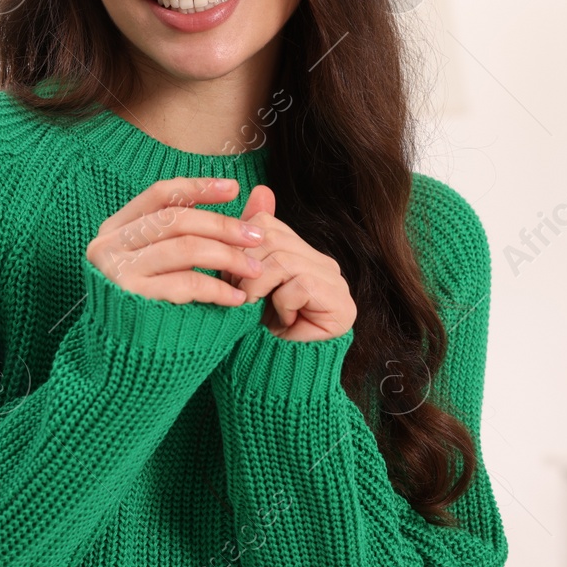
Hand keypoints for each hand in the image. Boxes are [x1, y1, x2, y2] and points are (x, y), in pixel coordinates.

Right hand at [86, 177, 266, 305]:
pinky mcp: (132, 298)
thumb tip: (258, 194)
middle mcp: (108, 245)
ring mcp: (116, 271)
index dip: (198, 188)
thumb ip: (203, 228)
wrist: (125, 363)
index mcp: (116, 228)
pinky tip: (237, 298)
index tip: (235, 190)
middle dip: (223, 226)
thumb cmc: (154, 306)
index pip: (159, 195)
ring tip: (254, 268)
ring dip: (228, 257)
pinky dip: (217, 289)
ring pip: (185, 248)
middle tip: (257, 236)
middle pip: (176, 220)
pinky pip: (186, 283)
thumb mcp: (169, 260)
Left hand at [220, 184, 356, 341]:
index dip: (238, 248)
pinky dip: (280, 304)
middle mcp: (321, 260)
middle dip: (243, 268)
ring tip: (253, 309)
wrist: (274, 376)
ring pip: (282, 260)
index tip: (227, 276)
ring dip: (257, 288)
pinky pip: (298, 285)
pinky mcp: (339, 301)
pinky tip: (282, 322)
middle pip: (272, 239)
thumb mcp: (246, 281)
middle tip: (236, 296)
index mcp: (300, 252)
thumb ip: (250, 242)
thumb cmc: (257, 332)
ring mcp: (334, 279)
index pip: (265, 225)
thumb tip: (261, 189)